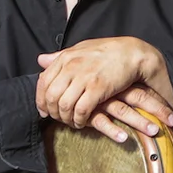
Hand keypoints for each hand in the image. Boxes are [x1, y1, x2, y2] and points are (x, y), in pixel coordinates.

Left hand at [36, 37, 172, 138]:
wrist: (132, 53)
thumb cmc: (107, 51)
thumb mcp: (80, 49)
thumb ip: (59, 57)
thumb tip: (40, 60)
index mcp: (65, 58)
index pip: (43, 82)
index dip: (40, 100)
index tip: (44, 111)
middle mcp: (72, 67)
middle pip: (51, 96)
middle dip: (53, 112)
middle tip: (59, 119)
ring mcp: (85, 78)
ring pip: (64, 105)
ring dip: (66, 118)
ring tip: (71, 122)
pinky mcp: (98, 89)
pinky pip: (82, 110)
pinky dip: (79, 120)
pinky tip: (83, 122)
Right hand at [91, 86, 172, 143]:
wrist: (57, 82)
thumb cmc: (84, 83)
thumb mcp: (103, 82)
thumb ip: (120, 89)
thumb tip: (143, 97)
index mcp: (118, 82)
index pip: (143, 90)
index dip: (159, 101)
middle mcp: (112, 90)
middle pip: (138, 98)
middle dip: (157, 110)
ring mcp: (99, 101)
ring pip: (122, 110)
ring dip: (139, 122)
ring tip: (155, 131)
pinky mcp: (87, 112)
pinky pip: (100, 121)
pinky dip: (112, 130)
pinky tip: (124, 138)